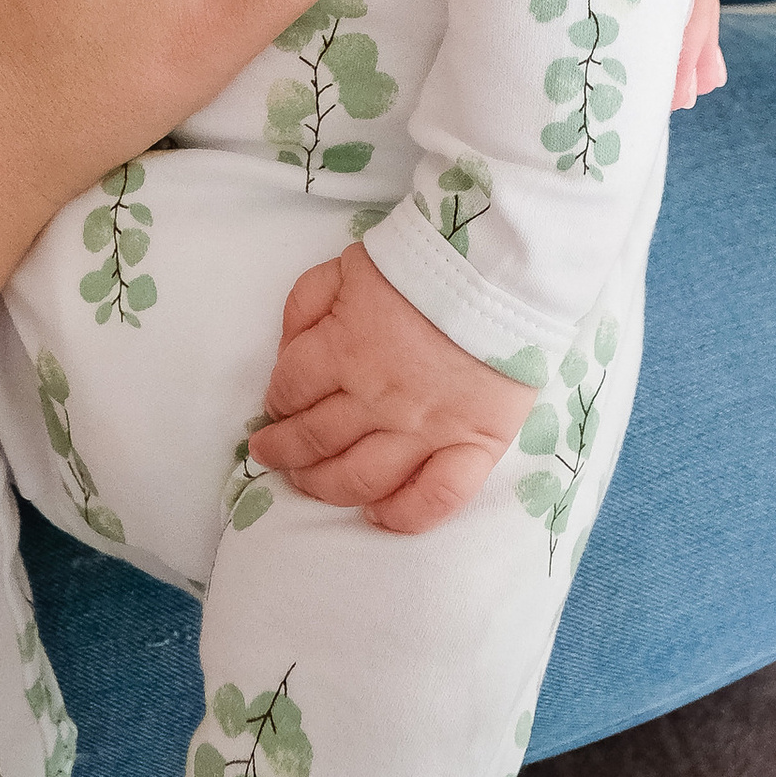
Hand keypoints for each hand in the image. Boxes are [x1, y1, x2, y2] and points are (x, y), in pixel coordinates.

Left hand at [247, 241, 534, 532]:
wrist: (503, 266)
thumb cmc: (423, 261)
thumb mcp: (346, 264)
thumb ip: (307, 303)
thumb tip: (288, 351)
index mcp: (342, 350)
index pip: (289, 388)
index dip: (277, 400)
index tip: (277, 405)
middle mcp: (376, 399)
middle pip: (314, 439)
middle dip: (283, 450)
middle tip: (272, 454)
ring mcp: (425, 429)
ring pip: (361, 478)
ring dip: (323, 486)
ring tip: (307, 482)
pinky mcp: (473, 445)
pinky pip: (435, 497)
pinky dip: (403, 516)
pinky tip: (378, 516)